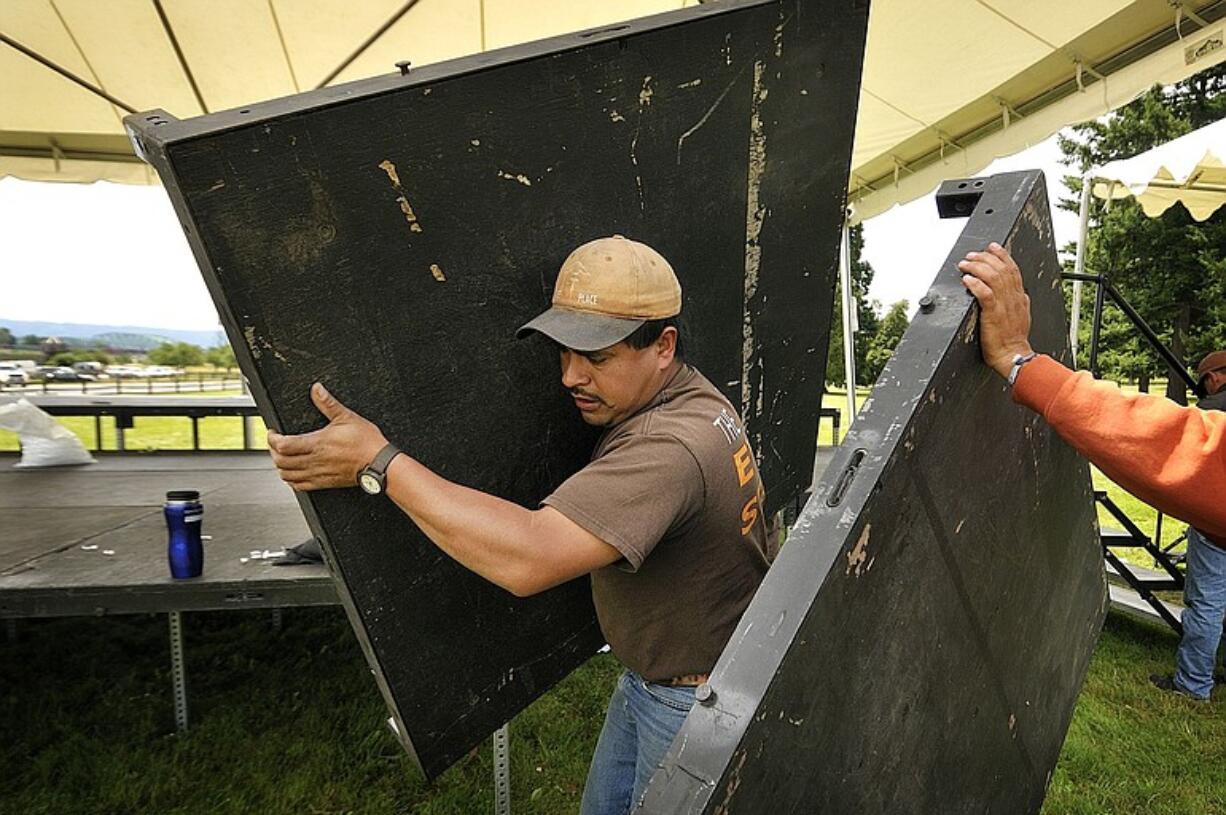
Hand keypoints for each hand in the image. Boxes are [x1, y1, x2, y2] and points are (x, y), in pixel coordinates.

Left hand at [267, 383, 387, 490]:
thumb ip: (328, 403)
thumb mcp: (347, 417)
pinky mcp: (323, 483)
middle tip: (275, 443)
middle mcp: (314, 460)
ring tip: (282, 457)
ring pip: (287, 475)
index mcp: (317, 443)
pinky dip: (291, 480)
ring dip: (280, 466)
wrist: (378, 463)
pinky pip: (299, 486)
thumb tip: (317, 389)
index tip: (273, 432)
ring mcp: (318, 473)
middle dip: (273, 451)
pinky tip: (293, 473)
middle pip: (281, 461)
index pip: (283, 445)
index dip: (272, 438)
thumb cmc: (366, 442)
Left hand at [957, 242, 1034, 378]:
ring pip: (993, 277)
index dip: (1002, 255)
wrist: (1014, 356)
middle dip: (985, 257)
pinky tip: (967, 279)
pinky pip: (986, 294)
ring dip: (977, 267)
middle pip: (1002, 269)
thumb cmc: (1013, 340)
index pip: (1012, 269)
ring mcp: (1004, 306)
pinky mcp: (994, 314)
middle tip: (972, 254)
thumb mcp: (1021, 315)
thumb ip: (1018, 301)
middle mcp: (1013, 298)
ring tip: (965, 264)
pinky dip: (976, 284)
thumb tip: (1018, 292)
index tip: (992, 247)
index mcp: (1019, 297)